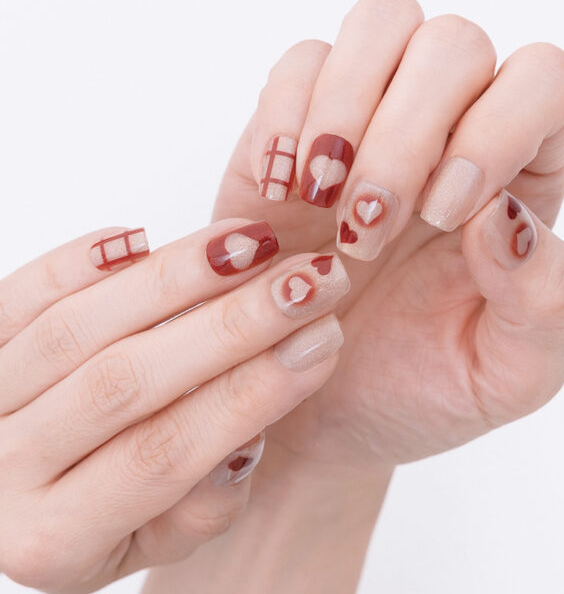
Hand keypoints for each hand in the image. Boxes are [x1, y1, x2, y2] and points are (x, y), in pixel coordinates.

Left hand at [0, 221, 346, 590]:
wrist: (24, 489)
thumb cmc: (106, 511)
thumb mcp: (158, 538)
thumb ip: (201, 509)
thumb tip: (242, 442)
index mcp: (57, 539)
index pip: (166, 454)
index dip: (251, 393)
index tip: (319, 341)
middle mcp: (2, 473)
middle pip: (127, 383)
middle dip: (232, 326)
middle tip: (305, 281)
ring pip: (80, 328)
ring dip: (175, 278)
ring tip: (250, 244)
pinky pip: (19, 294)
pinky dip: (80, 261)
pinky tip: (142, 237)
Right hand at [213, 0, 563, 470]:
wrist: (322, 406)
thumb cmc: (414, 388)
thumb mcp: (505, 374)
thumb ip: (543, 299)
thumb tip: (508, 214)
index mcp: (513, 184)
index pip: (541, 83)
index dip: (495, 130)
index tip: (441, 215)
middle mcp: (448, 137)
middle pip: (452, 46)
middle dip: (403, 136)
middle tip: (364, 227)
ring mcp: (368, 127)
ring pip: (380, 28)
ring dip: (343, 112)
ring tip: (318, 201)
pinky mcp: (296, 136)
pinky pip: (297, 67)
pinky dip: (285, 118)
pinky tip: (279, 191)